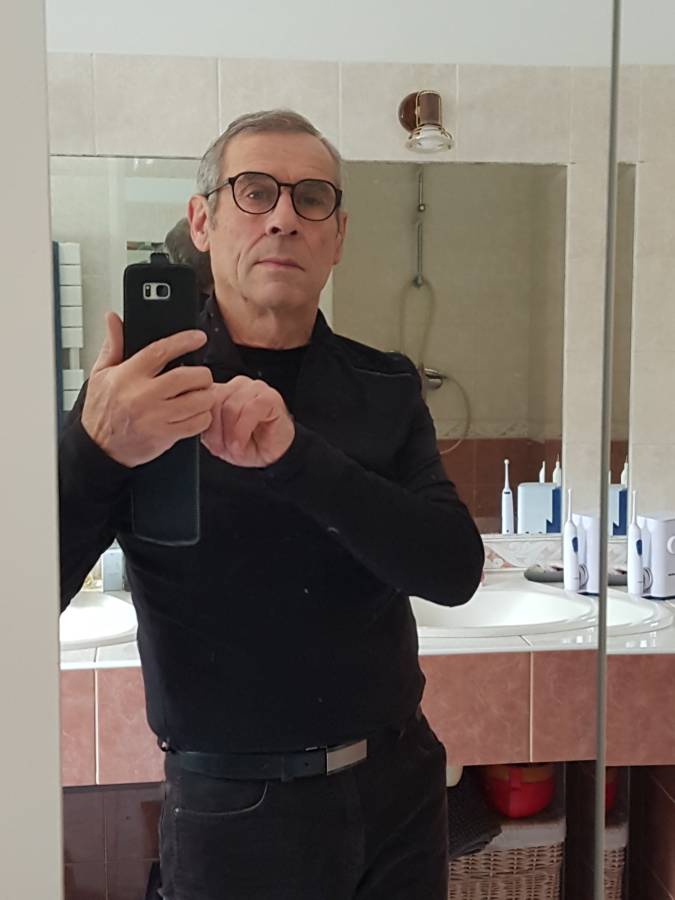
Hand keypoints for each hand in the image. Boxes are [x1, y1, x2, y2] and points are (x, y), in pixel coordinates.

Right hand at [81, 312, 213, 466]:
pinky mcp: (164, 436)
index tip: (198, 338)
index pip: (160, 351)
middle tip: (202, 375)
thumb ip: (113, 345)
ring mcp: (155, 417)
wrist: (99, 448)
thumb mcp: (101, 374)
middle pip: (186, 377)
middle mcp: (143, 395)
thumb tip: (113, 320)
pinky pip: (196, 424)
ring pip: (197, 401)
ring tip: (201, 394)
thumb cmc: (101, 410)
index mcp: (128, 376)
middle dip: (202, 374)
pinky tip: (197, 413)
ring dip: (206, 396)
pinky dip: (203, 418)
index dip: (183, 341)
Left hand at [201, 376, 294, 467]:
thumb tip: (196, 421)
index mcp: (222, 391)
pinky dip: (243, 430)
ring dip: (230, 433)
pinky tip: (242, 443)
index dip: (202, 421)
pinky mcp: (270, 397)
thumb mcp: (218, 438)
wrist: (273, 455)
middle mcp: (237, 385)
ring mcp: (255, 388)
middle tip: (220, 448)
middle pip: (214, 400)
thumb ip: (206, 425)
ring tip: (234, 448)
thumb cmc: (247, 444)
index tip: (207, 441)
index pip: (202, 396)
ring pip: (231, 406)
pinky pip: (250, 410)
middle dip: (215, 430)